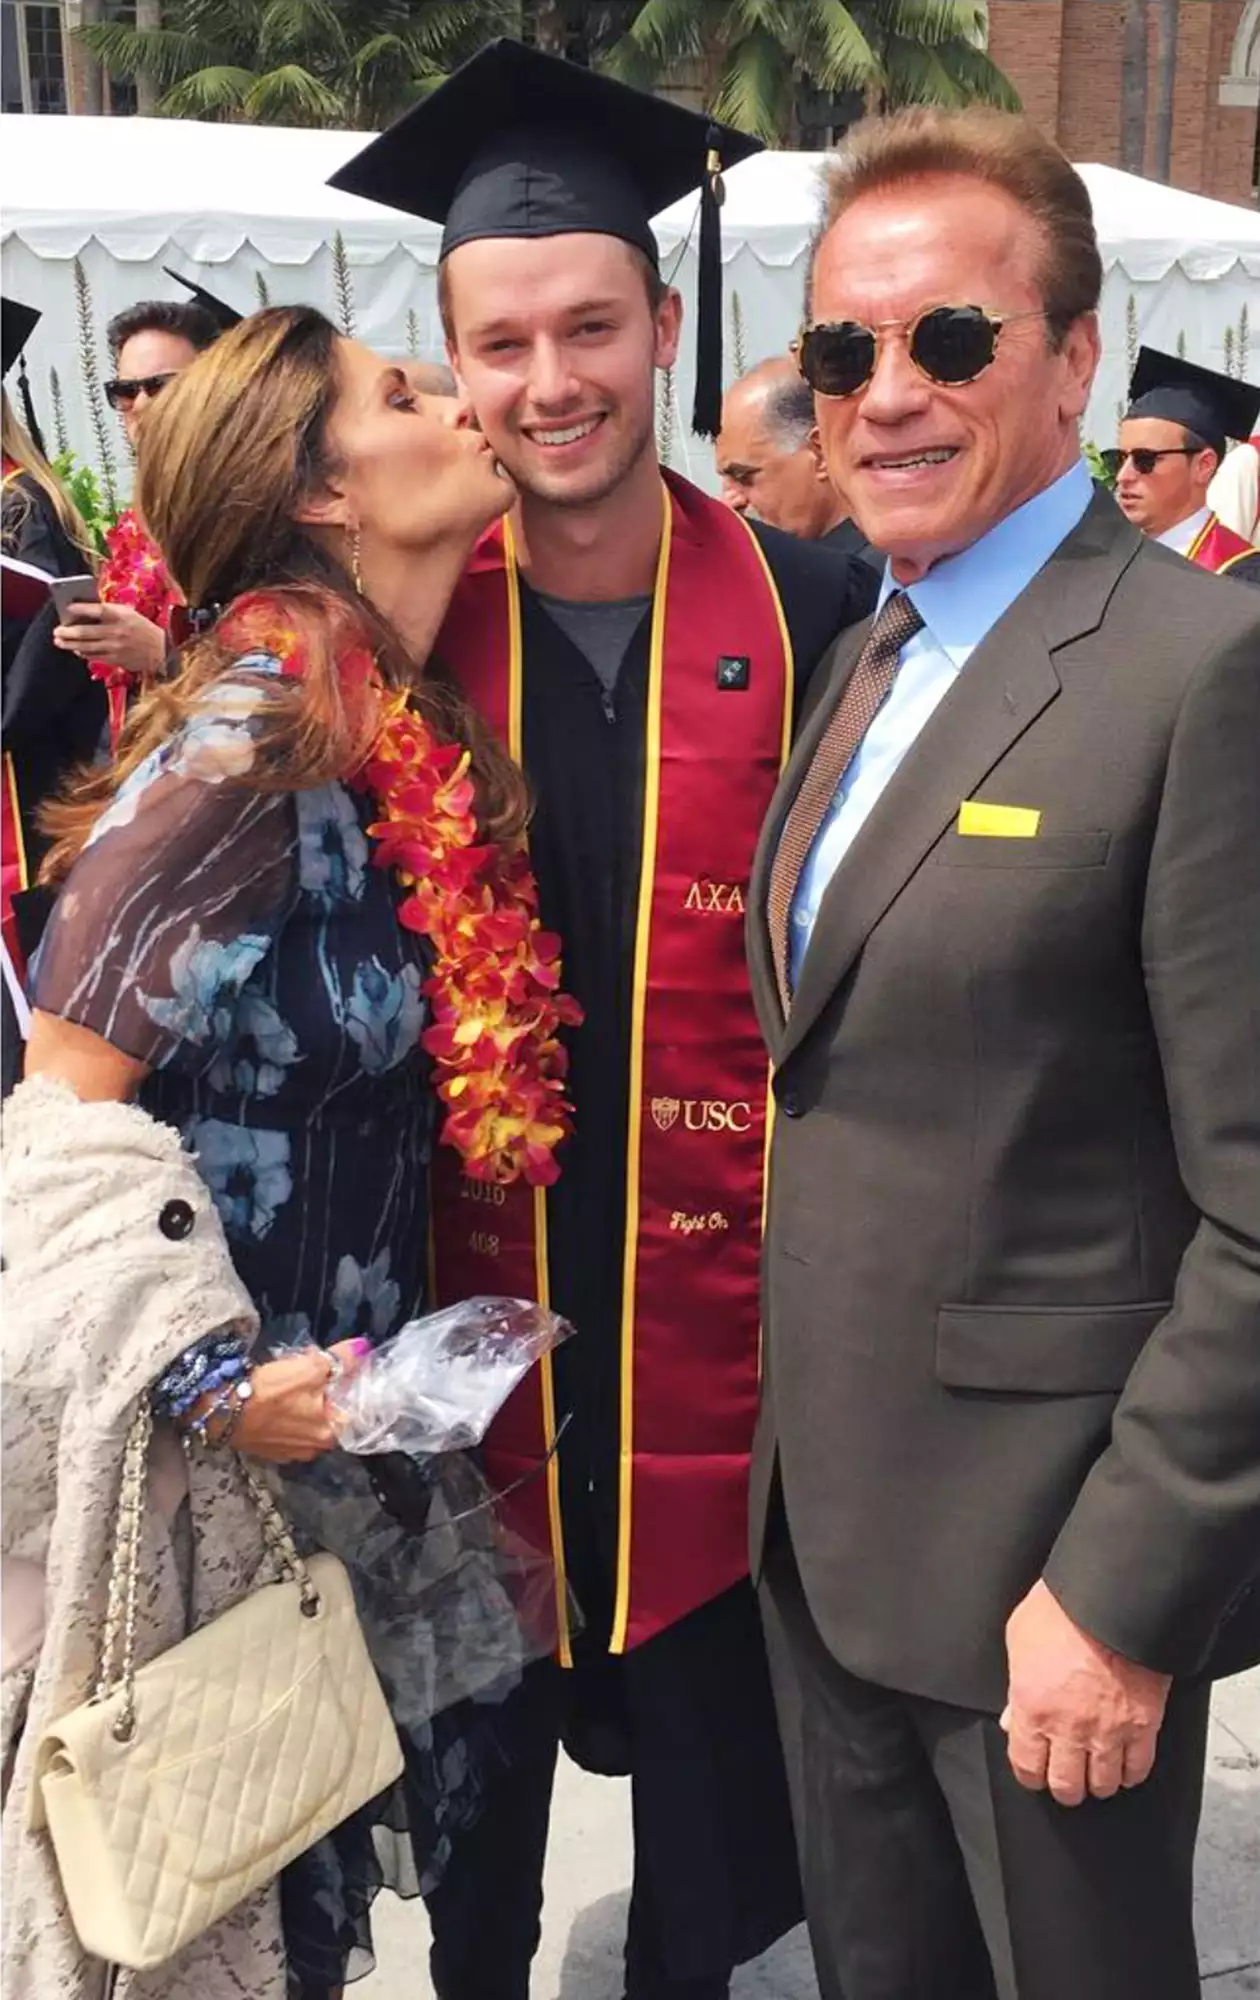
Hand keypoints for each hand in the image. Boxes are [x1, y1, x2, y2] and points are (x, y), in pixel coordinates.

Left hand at [53, 600, 166, 676]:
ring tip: (59, 641)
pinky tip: (76, 650)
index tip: (67, 608)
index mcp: (121, 616)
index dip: (80, 609)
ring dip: (70, 644)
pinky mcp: (116, 659)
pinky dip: (83, 653)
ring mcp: (115, 647)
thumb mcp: (128, 613)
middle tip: (57, 631)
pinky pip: (94, 656)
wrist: (160, 650)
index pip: (97, 610)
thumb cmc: (141, 628)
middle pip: (86, 631)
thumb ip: (109, 611)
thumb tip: (84, 612)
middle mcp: (117, 632)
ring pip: (86, 646)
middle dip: (68, 632)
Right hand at [202, 1340, 369, 1464]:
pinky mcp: (270, 1451)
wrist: (222, 1410)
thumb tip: (363, 1348)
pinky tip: (275, 1400)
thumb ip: (341, 1359)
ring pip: (307, 1422)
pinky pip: (287, 1430)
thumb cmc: (270, 1390)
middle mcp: (315, 1449)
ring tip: (291, 1383)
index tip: (339, 1371)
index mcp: (330, 1433)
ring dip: (305, 1404)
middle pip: (330, 1415)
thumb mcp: (310, 1367)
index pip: (353, 1409)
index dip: (348, 1387)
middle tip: (312, 1372)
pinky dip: (286, 1416)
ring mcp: (291, 1453)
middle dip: (324, 1393)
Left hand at [1002, 1578, 1171, 1806]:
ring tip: (1096, 1775)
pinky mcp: (1143, 1725)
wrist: (1112, 1597)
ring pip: (1103, 1784)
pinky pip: (1138, 1768)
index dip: (1031, 1775)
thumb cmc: (1061, 1609)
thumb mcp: (1019, 1639)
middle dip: (1065, 1787)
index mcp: (1034, 1709)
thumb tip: (1013, 1719)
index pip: (1028, 1767)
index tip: (1036, 1773)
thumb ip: (1015, 1686)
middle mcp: (1069, 1728)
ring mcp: (1109, 1730)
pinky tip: (1125, 1768)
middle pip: (1067, 1786)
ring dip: (1098, 1783)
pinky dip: (1130, 1773)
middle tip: (1068, 1780)